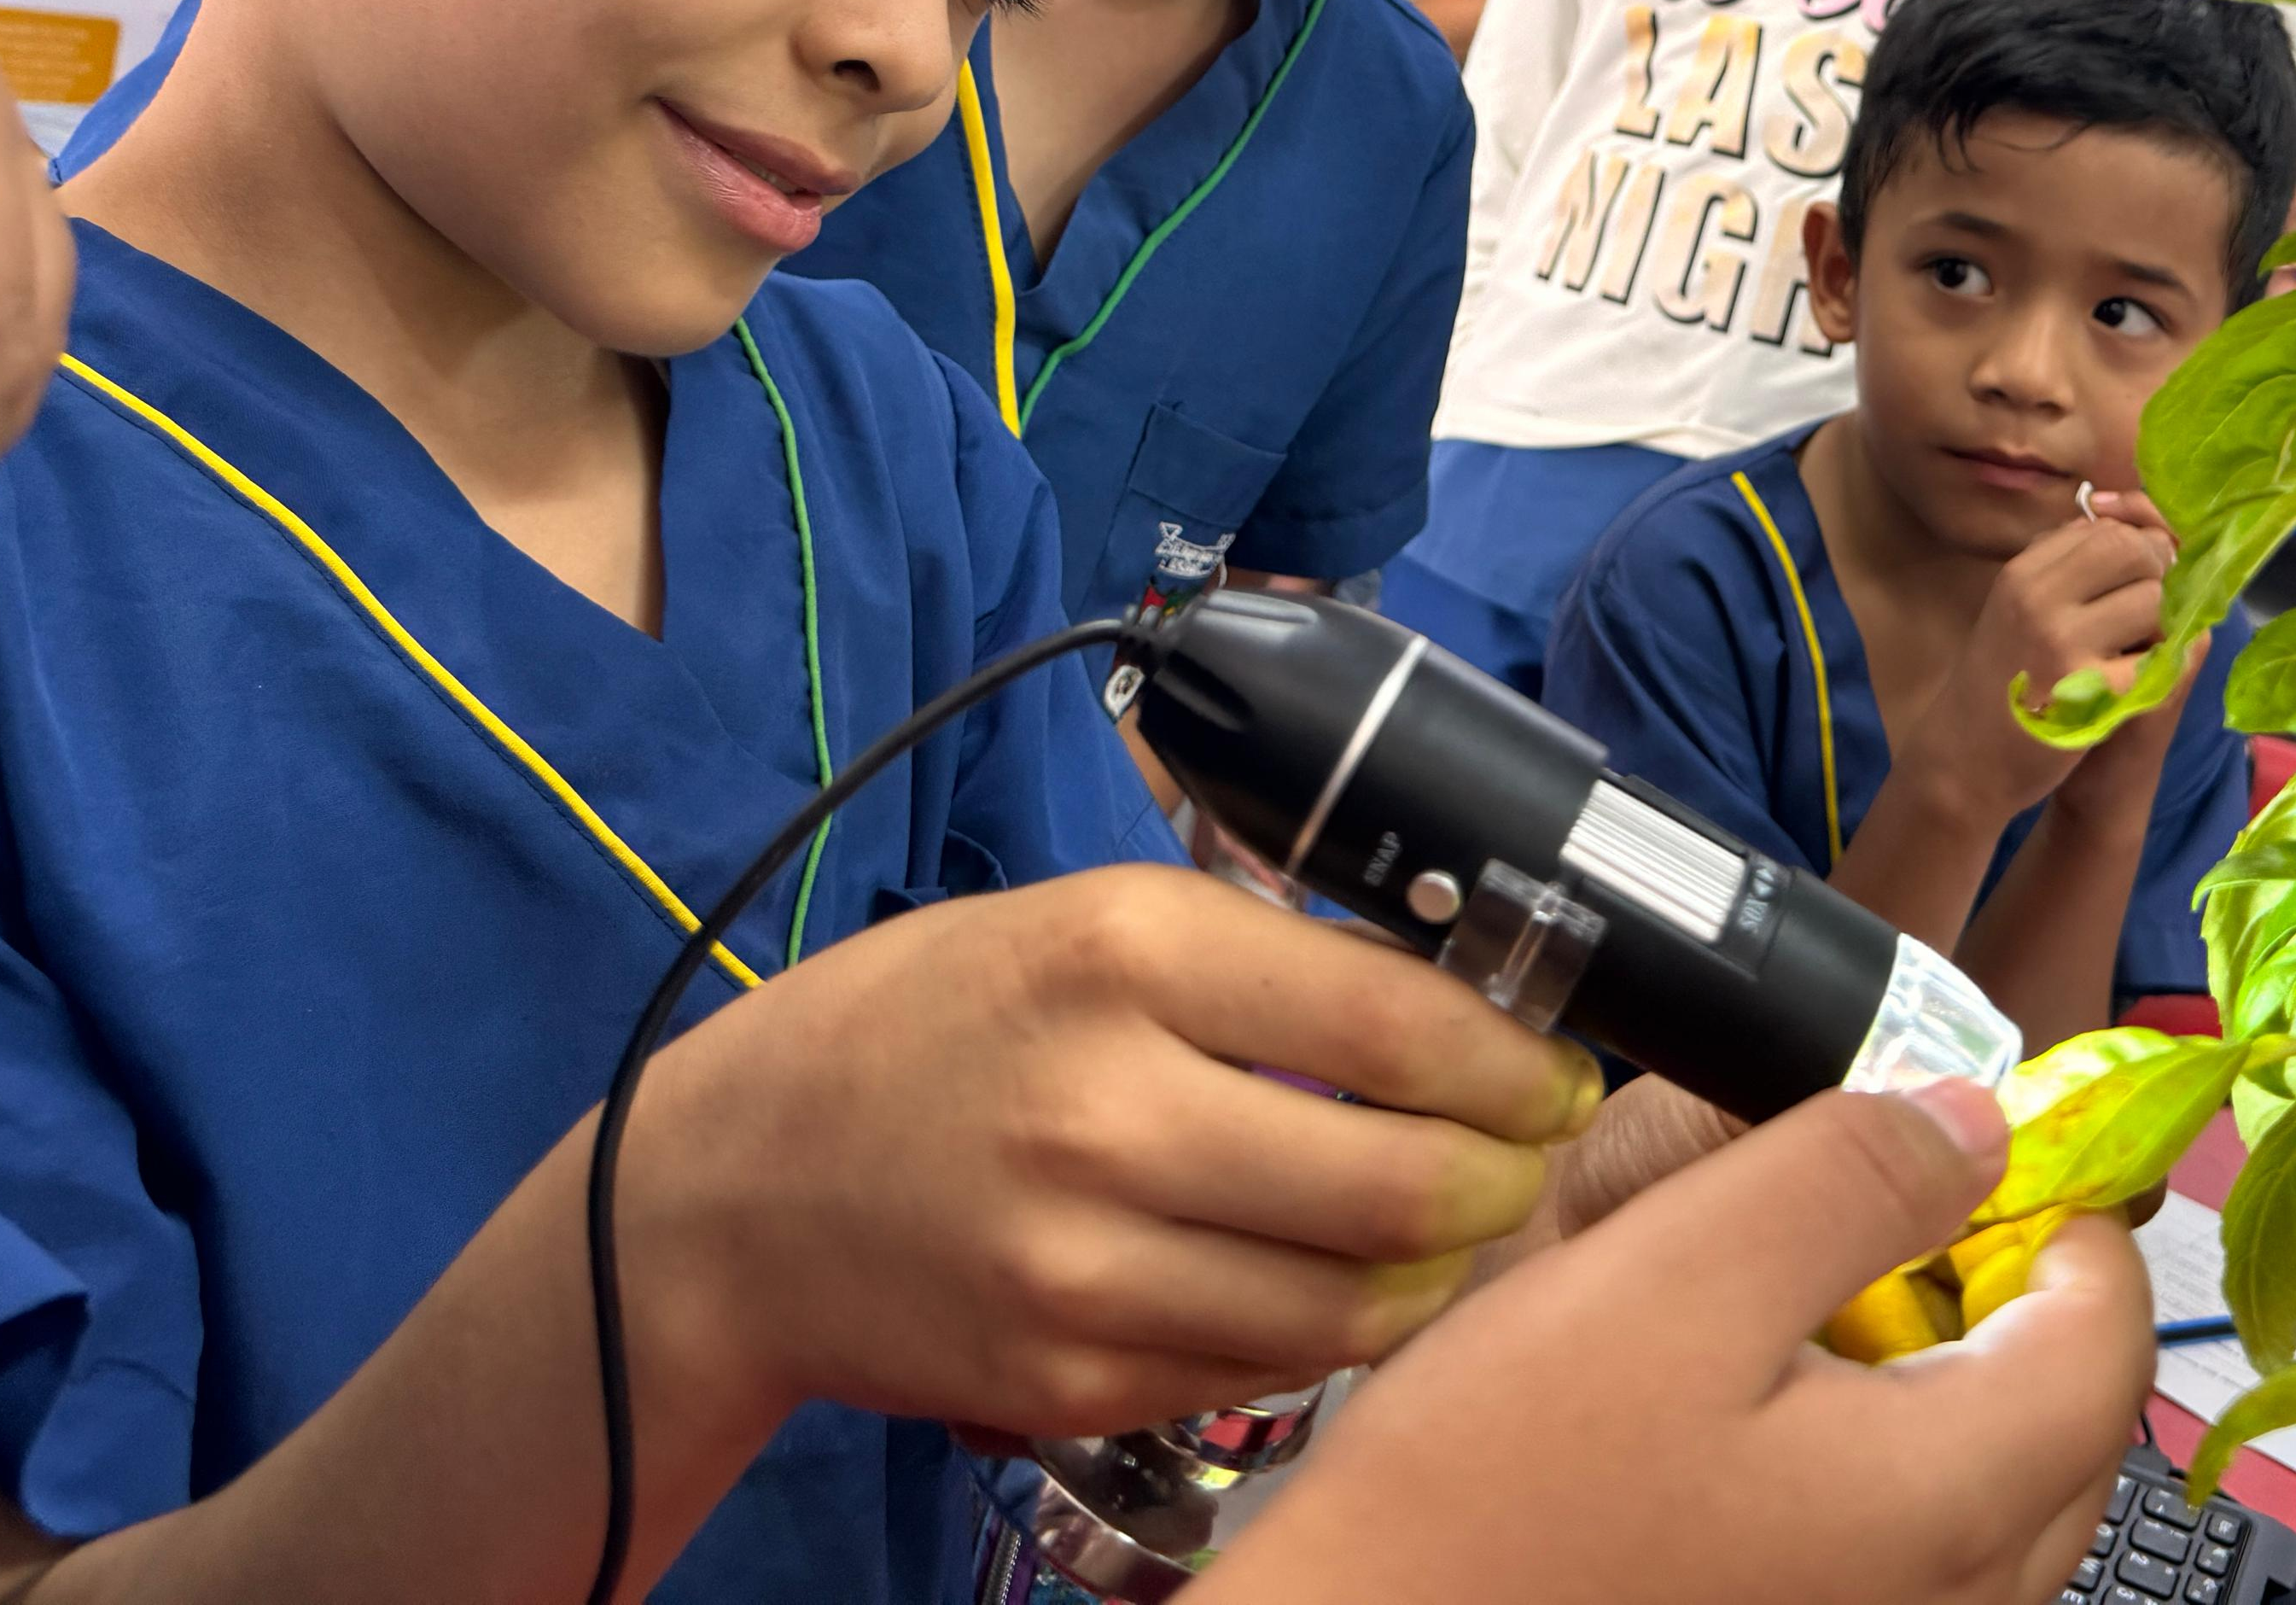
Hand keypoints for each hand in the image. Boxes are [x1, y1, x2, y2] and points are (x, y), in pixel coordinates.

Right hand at [618, 863, 1599, 1447]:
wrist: (737, 1187)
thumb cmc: (934, 1024)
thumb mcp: (1094, 920)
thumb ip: (1267, 953)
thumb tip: (1462, 992)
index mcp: (1125, 952)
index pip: (1397, 1023)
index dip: (1516, 1059)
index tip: (1558, 1067)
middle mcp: (1107, 1108)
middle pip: (1401, 1182)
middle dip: (1504, 1178)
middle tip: (1528, 1157)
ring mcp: (1083, 1261)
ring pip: (1354, 1301)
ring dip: (1439, 1271)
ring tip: (1455, 1226)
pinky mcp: (1069, 1375)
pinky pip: (1269, 1370)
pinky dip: (1335, 1333)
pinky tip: (1342, 1284)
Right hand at [1202, 1082, 2153, 1604]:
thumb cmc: (1495, 1495)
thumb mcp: (1670, 1276)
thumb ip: (1848, 1180)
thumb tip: (1982, 1126)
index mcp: (1948, 1500)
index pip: (2109, 1336)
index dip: (2070, 1210)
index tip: (1991, 1138)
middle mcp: (1952, 1603)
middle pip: (2066, 1425)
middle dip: (2009, 1298)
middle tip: (1888, 1212)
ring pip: (1992, 1498)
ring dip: (1941, 1385)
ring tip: (1804, 1310)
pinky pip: (1909, 1560)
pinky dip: (1879, 1471)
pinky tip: (1755, 1424)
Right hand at [1923, 492, 2176, 821]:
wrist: (1965, 760)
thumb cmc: (1999, 681)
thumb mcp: (2014, 607)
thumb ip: (2060, 566)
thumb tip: (2121, 525)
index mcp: (2022, 573)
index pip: (2103, 528)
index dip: (2135, 548)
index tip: (2136, 578)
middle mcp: (2039, 597)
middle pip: (2132, 550)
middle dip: (2154, 576)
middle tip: (2147, 612)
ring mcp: (2064, 643)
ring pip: (2153, 600)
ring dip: (2160, 624)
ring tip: (2137, 649)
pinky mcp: (2092, 692)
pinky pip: (2156, 657)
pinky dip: (2155, 668)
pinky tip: (2131, 684)